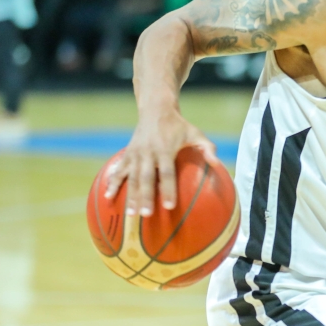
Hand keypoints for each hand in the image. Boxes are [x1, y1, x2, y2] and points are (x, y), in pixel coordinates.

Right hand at [103, 109, 217, 216]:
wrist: (156, 110)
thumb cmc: (179, 126)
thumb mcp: (196, 133)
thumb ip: (207, 148)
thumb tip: (217, 164)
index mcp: (165, 149)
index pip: (167, 172)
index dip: (168, 189)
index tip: (169, 206)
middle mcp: (148, 152)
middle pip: (146, 178)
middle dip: (146, 197)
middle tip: (146, 215)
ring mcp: (135, 154)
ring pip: (131, 177)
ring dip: (130, 196)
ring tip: (131, 214)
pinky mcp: (127, 154)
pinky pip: (119, 171)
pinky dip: (112, 184)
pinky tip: (108, 198)